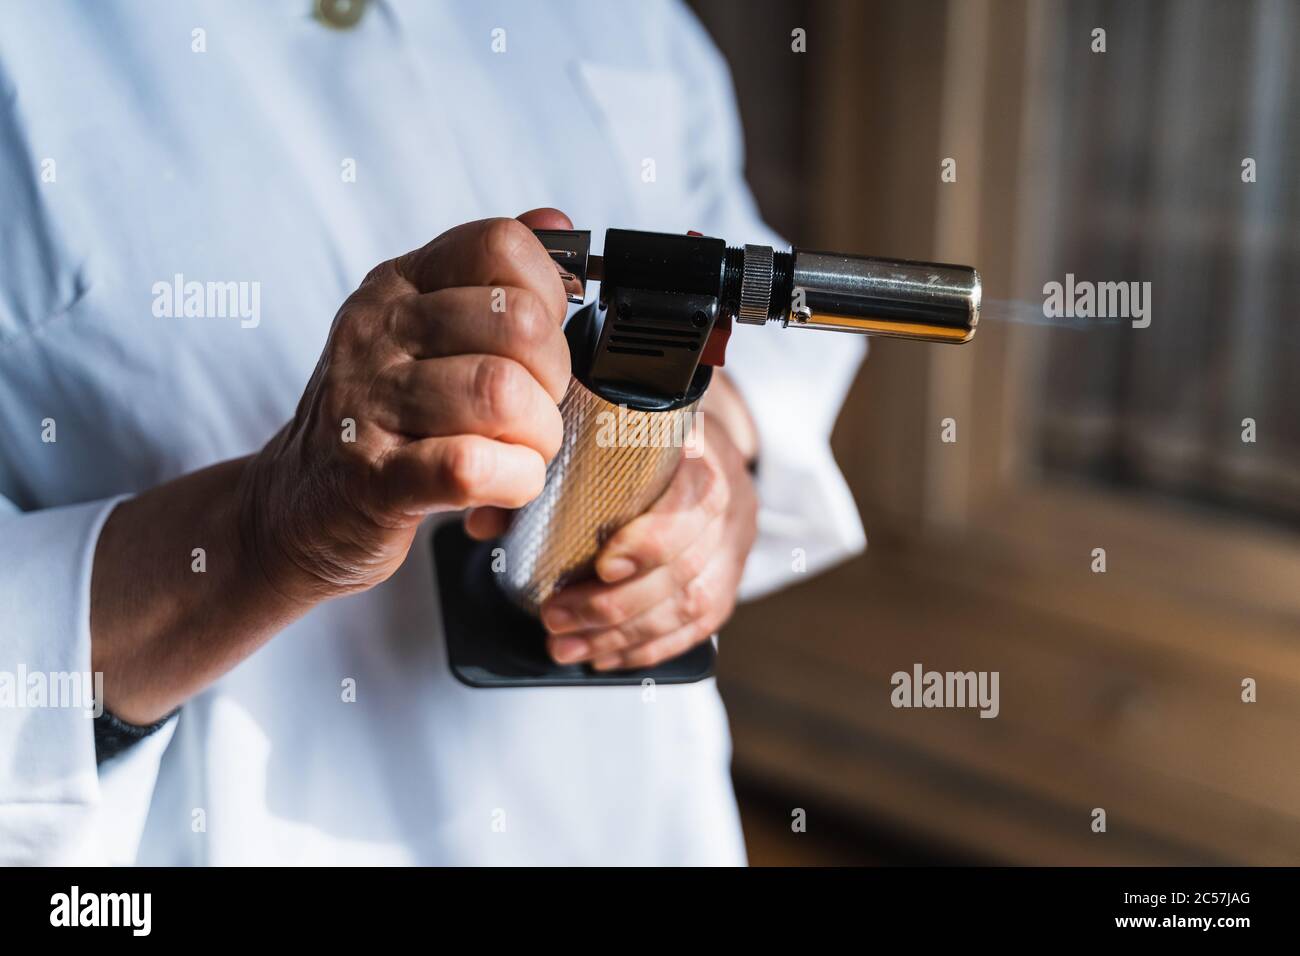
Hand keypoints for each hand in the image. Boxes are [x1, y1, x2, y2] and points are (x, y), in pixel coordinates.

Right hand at [241, 209, 572, 603]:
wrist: (297, 505)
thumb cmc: (381, 419)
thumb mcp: (422, 333)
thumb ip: (489, 279)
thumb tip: (556, 221)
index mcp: (399, 285)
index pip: (500, 246)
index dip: (548, 294)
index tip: (540, 341)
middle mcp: (378, 331)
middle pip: (517, 322)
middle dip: (554, 376)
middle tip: (538, 409)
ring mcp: (368, 403)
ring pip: (502, 393)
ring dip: (539, 436)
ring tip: (524, 451)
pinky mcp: (375, 479)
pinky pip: (469, 465)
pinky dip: (513, 480)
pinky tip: (505, 484)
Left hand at [529, 376, 759, 670]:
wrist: (708, 450)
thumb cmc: (646, 445)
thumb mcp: (605, 440)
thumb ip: (547, 476)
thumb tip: (485, 522)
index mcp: (702, 455)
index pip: (693, 500)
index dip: (651, 539)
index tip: (602, 565)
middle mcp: (729, 502)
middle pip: (683, 566)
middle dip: (614, 603)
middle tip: (555, 617)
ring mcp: (734, 546)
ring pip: (691, 604)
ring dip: (622, 634)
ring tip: (566, 647)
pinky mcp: (730, 582)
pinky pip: (698, 628)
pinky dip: (648, 648)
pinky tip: (605, 655)